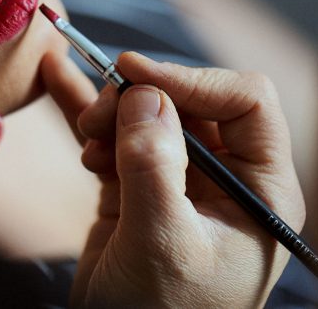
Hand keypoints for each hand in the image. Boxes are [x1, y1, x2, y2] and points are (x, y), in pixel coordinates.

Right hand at [43, 50, 303, 308]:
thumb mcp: (161, 243)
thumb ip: (153, 166)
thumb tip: (143, 95)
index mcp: (259, 189)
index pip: (245, 102)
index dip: (192, 79)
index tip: (133, 73)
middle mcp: (226, 178)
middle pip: (190, 101)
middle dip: (141, 97)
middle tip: (98, 116)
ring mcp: (181, 181)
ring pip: (151, 113)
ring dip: (111, 112)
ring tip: (86, 136)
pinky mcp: (139, 187)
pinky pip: (116, 136)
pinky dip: (88, 114)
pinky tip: (58, 78)